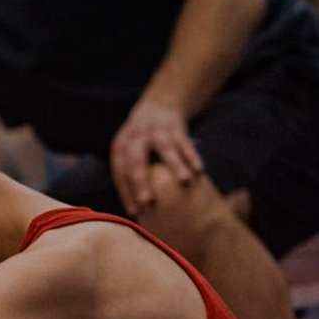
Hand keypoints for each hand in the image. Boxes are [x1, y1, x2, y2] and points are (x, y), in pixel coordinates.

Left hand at [110, 100, 203, 214]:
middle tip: (147, 202)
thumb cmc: (142, 141)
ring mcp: (155, 130)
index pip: (120, 172)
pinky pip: (184, 141)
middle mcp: (135, 137)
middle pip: (136, 160)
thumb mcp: (130, 152)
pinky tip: (199, 169)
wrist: (157, 105)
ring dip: (174, 165)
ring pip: (164, 148)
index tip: (134, 212)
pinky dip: (191, 155)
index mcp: (120, 147)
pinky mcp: (174, 125)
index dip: (126, 192)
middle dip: (141, 181)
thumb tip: (136, 212)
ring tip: (183, 182)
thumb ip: (131, 175)